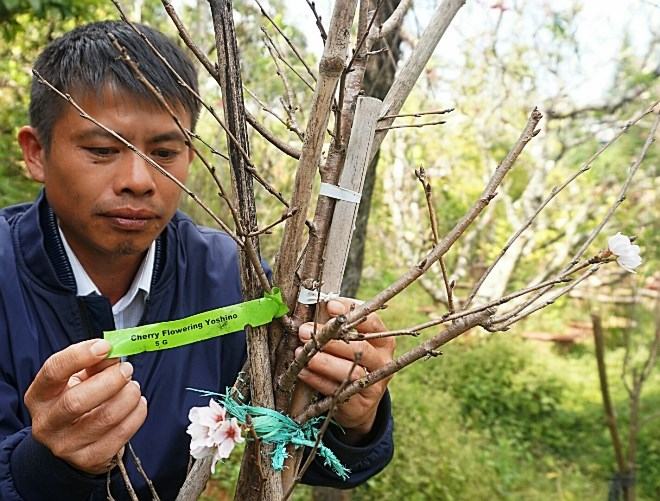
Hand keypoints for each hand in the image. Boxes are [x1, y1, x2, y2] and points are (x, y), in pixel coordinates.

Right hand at [24, 339, 146, 473]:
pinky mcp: (90, 459)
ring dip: (128, 396)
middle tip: (127, 369)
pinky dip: (137, 413)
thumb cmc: (77, 399)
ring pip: (105, 417)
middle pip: (77, 401)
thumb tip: (113, 354)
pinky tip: (137, 403)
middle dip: (110, 380)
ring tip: (133, 387)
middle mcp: (47, 424)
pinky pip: (122, 433)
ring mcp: (67, 445)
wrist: (73, 442)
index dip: (80, 355)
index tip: (105, 346)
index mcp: (39, 396)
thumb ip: (94, 363)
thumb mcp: (77, 379)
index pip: (53, 372)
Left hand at [296, 298, 393, 442]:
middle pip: (361, 348)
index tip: (329, 306)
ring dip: (323, 361)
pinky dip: (317, 380)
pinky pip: (338, 392)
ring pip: (351, 371)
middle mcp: (383, 362)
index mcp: (384, 341)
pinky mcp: (360, 406)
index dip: (352, 312)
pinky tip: (302, 371)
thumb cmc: (349, 361)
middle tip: (304, 331)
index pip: (372, 322)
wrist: (358, 403)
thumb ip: (338, 323)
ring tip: (301, 353)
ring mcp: (374, 386)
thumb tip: (321, 303)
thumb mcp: (349, 341)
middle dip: (330, 339)